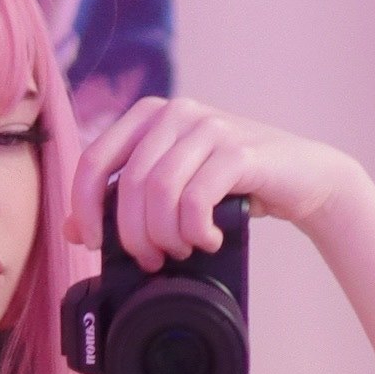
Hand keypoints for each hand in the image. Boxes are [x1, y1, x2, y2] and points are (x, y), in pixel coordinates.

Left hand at [65, 96, 355, 268]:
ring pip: (160, 192)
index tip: (98, 245)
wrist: (300, 177)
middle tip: (152, 260)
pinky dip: (196, 230)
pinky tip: (208, 239)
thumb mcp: (173, 189)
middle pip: (128, 184)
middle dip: (134, 235)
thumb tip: (74, 229)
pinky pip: (196, 198)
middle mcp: (175, 113)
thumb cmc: (232, 185)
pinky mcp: (238, 151)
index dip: (86, 209)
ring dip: (166, 235)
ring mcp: (208, 128)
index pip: (93, 161)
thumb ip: (125, 202)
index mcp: (149, 116)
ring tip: (182, 250)